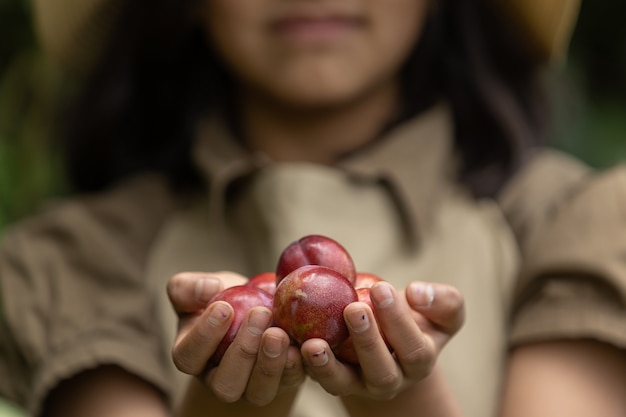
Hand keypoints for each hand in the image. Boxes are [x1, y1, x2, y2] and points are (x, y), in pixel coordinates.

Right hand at [166, 272, 305, 405]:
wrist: (260, 309)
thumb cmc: (225, 299)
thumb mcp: (201, 288)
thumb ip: (188, 287)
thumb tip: (208, 288)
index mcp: (193, 357)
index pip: (188, 357)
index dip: (204, 336)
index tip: (224, 307)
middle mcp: (220, 380)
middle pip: (226, 385)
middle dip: (243, 352)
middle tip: (259, 314)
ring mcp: (252, 387)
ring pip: (259, 392)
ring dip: (271, 364)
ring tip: (279, 332)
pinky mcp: (283, 382)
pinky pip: (290, 382)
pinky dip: (297, 366)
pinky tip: (302, 344)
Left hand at [302, 281, 463, 399]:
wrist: (393, 342)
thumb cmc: (419, 319)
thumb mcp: (443, 310)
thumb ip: (443, 301)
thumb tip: (416, 293)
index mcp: (419, 362)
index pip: (413, 347)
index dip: (398, 320)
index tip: (382, 288)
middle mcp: (391, 380)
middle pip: (380, 371)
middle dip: (367, 340)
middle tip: (353, 307)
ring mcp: (359, 385)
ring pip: (343, 384)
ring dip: (327, 365)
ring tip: (313, 343)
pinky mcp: (332, 382)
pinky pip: (316, 377)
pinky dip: (301, 363)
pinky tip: (291, 343)